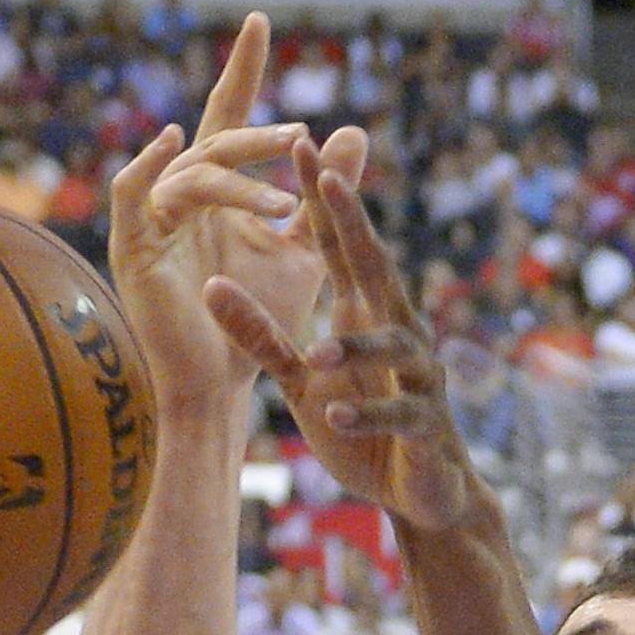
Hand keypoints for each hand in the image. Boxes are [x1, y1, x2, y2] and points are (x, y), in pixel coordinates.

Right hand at [108, 10, 366, 414]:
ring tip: (281, 208)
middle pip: (217, 144)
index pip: (230, 117)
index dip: (244, 69)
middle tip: (299, 137)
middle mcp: (180, 194)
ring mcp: (153, 219)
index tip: (261, 19)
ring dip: (237, 184)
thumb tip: (355, 131)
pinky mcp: (131, 248)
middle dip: (258, 138)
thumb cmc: (259, 321)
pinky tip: (170, 141)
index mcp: (217, 190)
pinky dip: (147, 164)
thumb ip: (325, 193)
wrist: (223, 387)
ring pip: (191, 173)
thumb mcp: (306, 250)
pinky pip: (133, 192)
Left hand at [204, 160, 474, 532]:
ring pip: (393, 347)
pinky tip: (337, 417)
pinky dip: (367, 416)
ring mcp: (417, 377)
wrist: (418, 491)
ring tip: (319, 354)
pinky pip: (397, 416)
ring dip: (357, 349)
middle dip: (353, 223)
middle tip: (328, 178)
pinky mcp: (424, 427)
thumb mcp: (299, 379)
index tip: (299, 142)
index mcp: (364, 312)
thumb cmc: (358, 427)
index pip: (341, 246)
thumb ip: (261, 335)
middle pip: (376, 267)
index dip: (321, 198)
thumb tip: (210, 285)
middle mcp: (397, 330)